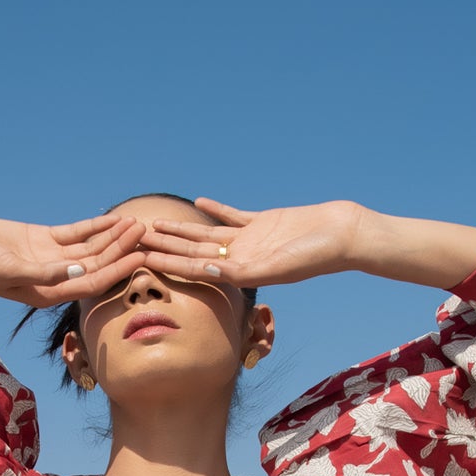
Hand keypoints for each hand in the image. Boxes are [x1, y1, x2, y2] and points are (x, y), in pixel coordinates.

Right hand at [0, 212, 148, 306]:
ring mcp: (49, 259)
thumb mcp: (10, 270)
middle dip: (123, 251)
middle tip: (147, 234)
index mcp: (48, 294)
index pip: (93, 284)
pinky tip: (112, 219)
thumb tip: (77, 271)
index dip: (119, 271)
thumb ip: (44, 273)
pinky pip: (74, 235)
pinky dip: (94, 228)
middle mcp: (53, 279)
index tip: (141, 257)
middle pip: (97, 266)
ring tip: (136, 223)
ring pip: (90, 249)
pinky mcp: (41, 240)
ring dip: (113, 238)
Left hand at [136, 197, 363, 289]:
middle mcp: (241, 257)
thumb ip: (242, 270)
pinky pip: (233, 216)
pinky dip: (216, 209)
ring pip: (207, 234)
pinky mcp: (262, 223)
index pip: (195, 268)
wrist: (341, 235)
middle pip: (193, 252)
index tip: (141, 258)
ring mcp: (251, 240)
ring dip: (181, 230)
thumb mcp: (275, 267)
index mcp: (240, 272)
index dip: (166, 262)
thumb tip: (208, 268)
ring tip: (155, 224)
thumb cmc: (314, 257)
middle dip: (163, 247)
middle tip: (133, 240)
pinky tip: (198, 203)